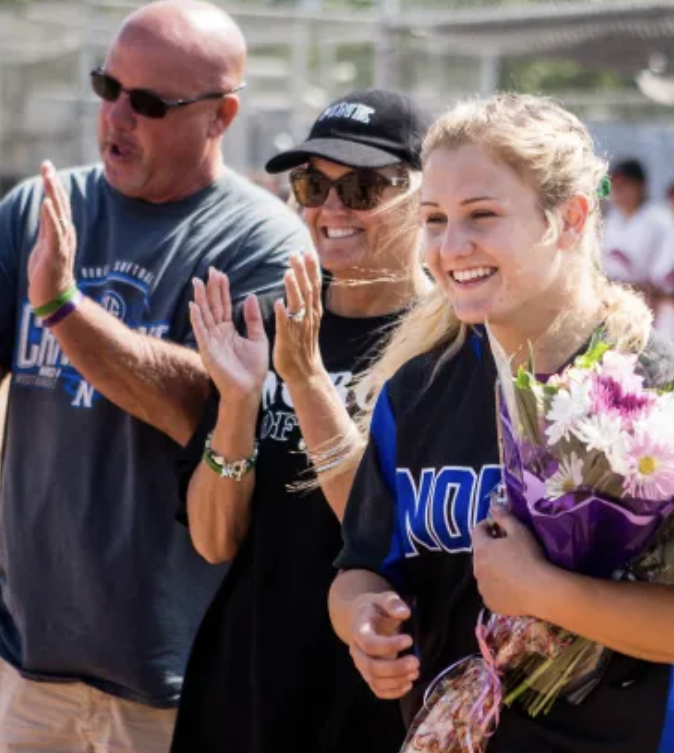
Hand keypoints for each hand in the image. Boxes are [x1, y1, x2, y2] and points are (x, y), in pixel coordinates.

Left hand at [28, 161, 76, 309]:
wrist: (54, 298)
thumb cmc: (49, 275)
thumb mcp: (45, 245)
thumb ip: (47, 228)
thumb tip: (46, 210)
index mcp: (62, 233)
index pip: (58, 205)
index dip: (53, 186)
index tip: (47, 168)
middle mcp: (65, 235)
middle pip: (60, 205)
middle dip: (53, 184)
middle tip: (46, 165)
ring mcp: (61, 244)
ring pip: (58, 214)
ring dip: (53, 195)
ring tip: (47, 177)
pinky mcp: (55, 254)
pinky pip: (54, 232)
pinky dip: (51, 217)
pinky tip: (46, 203)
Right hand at [190, 268, 268, 403]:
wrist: (249, 390)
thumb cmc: (253, 368)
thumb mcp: (258, 338)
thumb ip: (253, 318)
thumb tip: (250, 296)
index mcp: (229, 330)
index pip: (224, 305)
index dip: (222, 290)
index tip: (221, 273)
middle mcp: (218, 333)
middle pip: (212, 306)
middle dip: (210, 289)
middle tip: (210, 270)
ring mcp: (211, 341)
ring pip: (204, 316)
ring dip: (200, 299)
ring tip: (197, 282)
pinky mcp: (208, 351)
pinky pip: (201, 332)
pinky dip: (197, 319)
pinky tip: (194, 305)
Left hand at [273, 251, 324, 383]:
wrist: (305, 373)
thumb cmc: (303, 346)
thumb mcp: (307, 320)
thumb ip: (305, 302)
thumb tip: (303, 282)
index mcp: (312, 312)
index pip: (314, 286)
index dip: (311, 269)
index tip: (308, 251)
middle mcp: (308, 318)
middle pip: (307, 291)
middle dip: (302, 272)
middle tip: (296, 254)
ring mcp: (299, 329)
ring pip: (298, 306)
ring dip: (293, 289)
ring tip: (288, 273)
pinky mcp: (288, 341)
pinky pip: (286, 326)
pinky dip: (283, 315)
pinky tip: (278, 303)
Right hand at [347, 591, 418, 699]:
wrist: (360, 618)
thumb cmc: (375, 609)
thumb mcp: (383, 599)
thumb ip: (393, 603)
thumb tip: (404, 613)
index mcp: (359, 630)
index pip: (369, 644)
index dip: (389, 645)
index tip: (409, 639)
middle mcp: (357, 651)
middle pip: (371, 666)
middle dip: (395, 668)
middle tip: (416, 662)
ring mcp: (361, 665)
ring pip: (375, 681)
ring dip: (397, 681)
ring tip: (416, 672)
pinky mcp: (369, 675)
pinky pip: (377, 690)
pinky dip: (393, 692)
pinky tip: (408, 684)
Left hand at [472, 506, 549, 617]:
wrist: (540, 591)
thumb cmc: (530, 557)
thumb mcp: (519, 531)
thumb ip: (504, 516)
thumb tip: (494, 506)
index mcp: (481, 549)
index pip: (477, 530)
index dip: (488, 526)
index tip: (500, 527)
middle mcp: (476, 568)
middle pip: (480, 553)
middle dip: (490, 548)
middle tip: (509, 549)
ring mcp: (482, 588)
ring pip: (484, 573)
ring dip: (492, 568)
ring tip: (511, 569)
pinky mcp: (490, 603)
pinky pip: (491, 591)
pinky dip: (497, 587)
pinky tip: (512, 587)